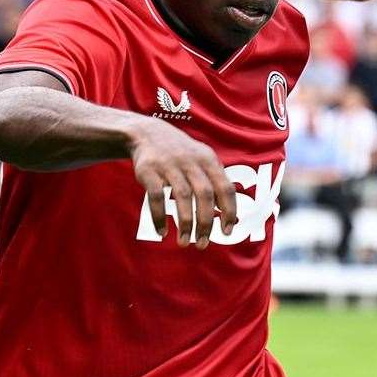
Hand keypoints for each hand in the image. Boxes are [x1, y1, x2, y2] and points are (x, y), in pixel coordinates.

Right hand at [128, 118, 236, 248]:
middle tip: (204, 244)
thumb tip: (229, 213)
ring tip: (185, 243)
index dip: (229, 211)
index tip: (228, 232)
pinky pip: (156, 197)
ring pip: (182, 197)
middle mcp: (191, 162)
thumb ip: (216, 182)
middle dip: (206, 222)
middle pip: (205, 194)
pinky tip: (162, 231)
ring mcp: (169, 165)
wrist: (147, 133)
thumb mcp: (203, 159)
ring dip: (185, 223)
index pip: (225, 187)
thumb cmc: (181, 153)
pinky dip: (159, 216)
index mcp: (209, 160)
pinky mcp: (148, 170)